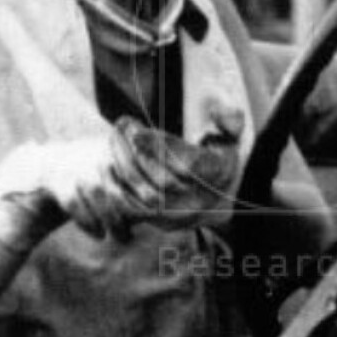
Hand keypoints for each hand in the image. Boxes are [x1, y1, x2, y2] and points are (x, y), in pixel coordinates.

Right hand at [0, 135, 144, 248]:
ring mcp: (73, 166)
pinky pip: (75, 203)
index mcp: (108, 150)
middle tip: (139, 230)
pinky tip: (98, 235)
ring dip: (111, 220)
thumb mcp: (106, 173)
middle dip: (130, 210)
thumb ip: (128, 183)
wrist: (38, 170)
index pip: (132, 167)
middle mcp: (92, 154)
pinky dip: (88, 222)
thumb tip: (157, 204)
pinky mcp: (56, 180)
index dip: (145, 186)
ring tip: (121, 238)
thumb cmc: (83, 178)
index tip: (157, 206)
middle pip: (119, 183)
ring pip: (98, 194)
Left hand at [104, 116, 239, 224]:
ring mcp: (180, 217)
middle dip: (137, 152)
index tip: (136, 131)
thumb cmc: (215, 152)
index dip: (161, 148)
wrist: (213, 191)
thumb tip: (224, 114)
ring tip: (113, 138)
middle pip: (164, 181)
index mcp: (221, 175)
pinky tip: (106, 164)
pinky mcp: (158, 222)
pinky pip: (132, 210)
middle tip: (121, 126)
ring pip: (145, 197)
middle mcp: (202, 201)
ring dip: (123, 166)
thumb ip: (230, 118)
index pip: (190, 165)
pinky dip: (115, 188)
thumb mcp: (228, 131)